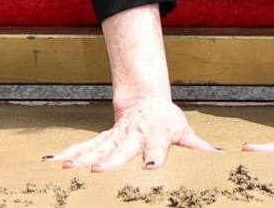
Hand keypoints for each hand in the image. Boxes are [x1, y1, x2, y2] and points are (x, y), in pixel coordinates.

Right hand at [41, 96, 221, 172]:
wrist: (146, 101)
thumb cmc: (167, 120)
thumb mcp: (185, 131)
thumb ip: (199, 146)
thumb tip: (221, 157)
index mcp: (155, 135)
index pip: (156, 148)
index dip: (153, 157)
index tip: (150, 167)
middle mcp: (132, 136)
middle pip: (120, 151)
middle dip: (110, 161)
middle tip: (97, 171)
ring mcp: (114, 137)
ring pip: (96, 149)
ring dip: (80, 158)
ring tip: (65, 168)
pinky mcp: (103, 139)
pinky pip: (83, 147)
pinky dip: (68, 153)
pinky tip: (52, 161)